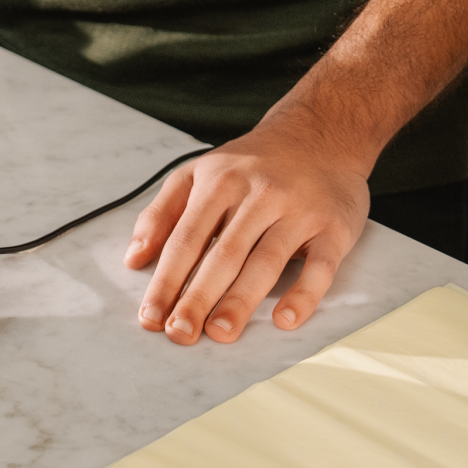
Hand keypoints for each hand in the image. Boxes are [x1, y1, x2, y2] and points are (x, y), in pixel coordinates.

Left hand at [125, 107, 369, 344]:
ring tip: (219, 333)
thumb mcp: (197, 173)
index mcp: (219, 183)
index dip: (166, 280)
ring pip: (266, 262)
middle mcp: (259, 196)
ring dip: (241, 301)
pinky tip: (284, 319)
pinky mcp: (334, 228)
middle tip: (180, 334)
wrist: (321, 133)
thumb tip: (133, 258)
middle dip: (198, 298)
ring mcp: (299, 212)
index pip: (186, 240)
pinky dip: (304, 294)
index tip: (150, 315)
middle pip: (223, 255)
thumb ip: (161, 213)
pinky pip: (320, 266)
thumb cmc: (250, 164)